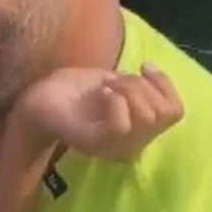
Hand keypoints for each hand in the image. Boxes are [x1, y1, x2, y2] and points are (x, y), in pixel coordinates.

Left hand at [13, 64, 182, 161]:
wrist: (35, 99)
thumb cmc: (71, 90)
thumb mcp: (111, 82)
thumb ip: (135, 85)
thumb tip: (152, 76)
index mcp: (138, 130)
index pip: (175, 111)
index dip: (165, 83)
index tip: (143, 65)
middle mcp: (130, 143)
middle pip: (164, 112)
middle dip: (142, 84)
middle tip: (113, 79)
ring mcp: (113, 145)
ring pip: (146, 116)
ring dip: (127, 89)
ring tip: (104, 85)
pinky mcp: (94, 142)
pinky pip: (121, 124)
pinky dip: (115, 100)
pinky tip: (101, 92)